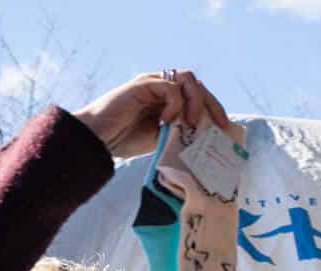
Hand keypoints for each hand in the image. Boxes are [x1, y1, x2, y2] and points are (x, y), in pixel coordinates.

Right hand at [74, 70, 229, 158]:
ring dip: (195, 101)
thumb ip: (180, 132)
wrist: (96, 140)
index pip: (197, 93)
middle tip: (218, 124)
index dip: (213, 107)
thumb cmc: (123, 140)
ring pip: (187, 78)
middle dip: (211, 102)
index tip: (224, 127)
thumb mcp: (162, 138)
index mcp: (165, 97)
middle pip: (196, 83)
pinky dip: (175, 104)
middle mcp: (159, 85)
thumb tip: (206, 141)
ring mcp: (151, 83)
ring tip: (190, 123)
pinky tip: (166, 121)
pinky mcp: (142, 85)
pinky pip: (170, 87)